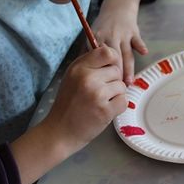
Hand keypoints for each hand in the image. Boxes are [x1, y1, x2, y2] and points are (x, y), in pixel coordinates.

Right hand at [11, 46, 127, 183]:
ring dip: (115, 95)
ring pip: (122, 86)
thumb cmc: (68, 103)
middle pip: (117, 70)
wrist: (59, 132)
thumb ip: (90, 63)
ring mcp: (97, 94)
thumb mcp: (73, 77)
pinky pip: (124, 101)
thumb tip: (110, 51)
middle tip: (100, 92)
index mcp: (79, 67)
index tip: (109, 69)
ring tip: (100, 102)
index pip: (107, 52)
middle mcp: (88, 78)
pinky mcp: (105, 110)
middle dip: (113, 81)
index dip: (113, 60)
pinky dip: (118, 107)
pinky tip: (104, 110)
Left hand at [92, 0, 147, 85]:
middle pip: (113, 58)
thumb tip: (79, 72)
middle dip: (115, 74)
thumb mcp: (92, 35)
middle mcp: (109, 36)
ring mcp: (123, 34)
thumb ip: (86, 52)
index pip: (97, 58)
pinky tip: (144, 53)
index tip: (101, 86)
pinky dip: (141, 46)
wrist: (118, 8)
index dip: (100, 72)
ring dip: (128, 68)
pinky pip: (138, 40)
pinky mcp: (134, 32)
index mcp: (96, 39)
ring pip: (126, 53)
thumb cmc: (104, 27)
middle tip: (116, 89)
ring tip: (129, 82)